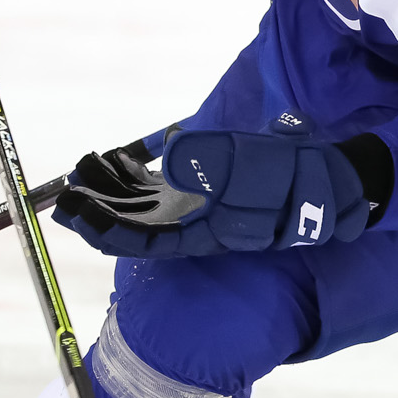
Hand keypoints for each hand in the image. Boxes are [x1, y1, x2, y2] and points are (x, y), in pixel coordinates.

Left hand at [52, 118, 372, 258]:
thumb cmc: (295, 178)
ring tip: (87, 164)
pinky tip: (117, 158)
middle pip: (131, 227)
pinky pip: (155, 191)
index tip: (74, 209)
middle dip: (97, 209)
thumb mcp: (258, 167)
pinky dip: (132, 177)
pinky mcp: (200, 195)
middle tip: (70, 184)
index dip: (103, 229)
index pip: (140, 242)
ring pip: (139, 208)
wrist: (327, 181)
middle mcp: (191, 229)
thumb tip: (170, 155)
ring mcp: (194, 212)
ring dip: (110, 191)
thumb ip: (216, 163)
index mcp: (201, 236)